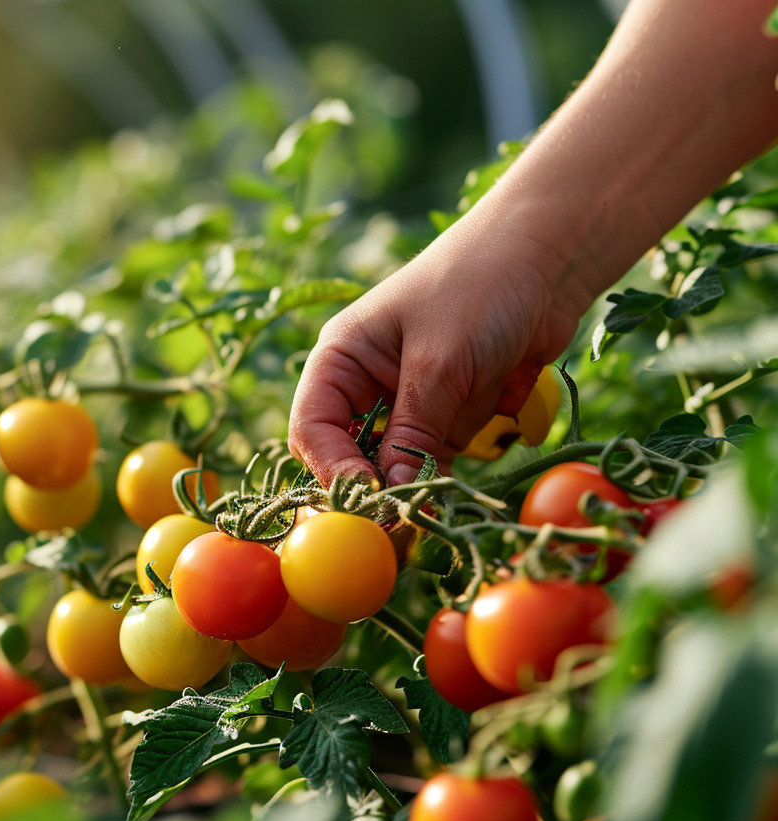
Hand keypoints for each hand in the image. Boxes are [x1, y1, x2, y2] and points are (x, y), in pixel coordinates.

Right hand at [287, 212, 582, 486]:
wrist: (553, 254)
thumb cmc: (480, 287)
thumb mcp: (440, 362)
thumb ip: (414, 433)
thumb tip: (391, 499)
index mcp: (342, 360)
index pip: (314, 430)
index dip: (335, 470)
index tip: (371, 501)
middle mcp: (368, 384)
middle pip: (353, 455)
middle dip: (379, 484)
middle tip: (403, 518)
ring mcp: (412, 401)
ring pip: (402, 463)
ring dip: (425, 475)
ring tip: (446, 484)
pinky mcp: (452, 413)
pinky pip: (444, 457)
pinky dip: (458, 466)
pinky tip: (471, 466)